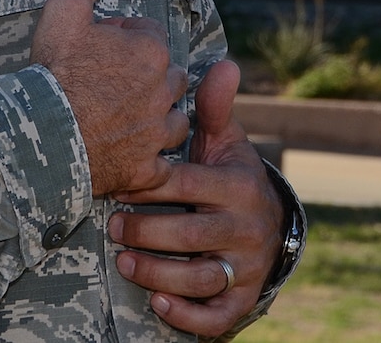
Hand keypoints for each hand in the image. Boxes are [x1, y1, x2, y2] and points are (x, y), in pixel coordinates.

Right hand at [31, 0, 189, 195]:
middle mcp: (163, 91)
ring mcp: (155, 132)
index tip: (97, 51)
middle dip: (145, 78)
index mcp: (150, 52)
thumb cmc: (53, 73)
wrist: (38, 135)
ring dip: (154, 117)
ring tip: (118, 117)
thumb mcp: (66, 11)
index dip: (124, 42)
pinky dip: (148, 159)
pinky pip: (159, 162)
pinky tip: (125, 153)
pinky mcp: (146, 169)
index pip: (150, 38)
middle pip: (167, 77)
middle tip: (106, 84)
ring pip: (170, 119)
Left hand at [108, 59, 284, 335]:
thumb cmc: (230, 177)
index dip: (151, 186)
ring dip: (158, 272)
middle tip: (111, 226)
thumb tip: (225, 64)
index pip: (189, 185)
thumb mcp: (226, 142)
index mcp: (239, 185)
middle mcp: (247, 227)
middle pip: (192, 233)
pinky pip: (217, 315)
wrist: (269, 225)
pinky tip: (159, 302)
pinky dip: (187, 314)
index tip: (120, 182)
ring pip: (200, 276)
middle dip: (145, 232)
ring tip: (124, 262)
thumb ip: (215, 108)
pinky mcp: (243, 298)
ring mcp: (246, 266)